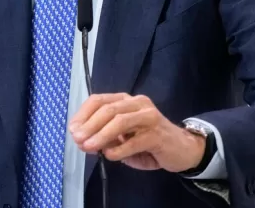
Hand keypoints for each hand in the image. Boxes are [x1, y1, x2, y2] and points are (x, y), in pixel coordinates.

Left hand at [69, 93, 204, 171]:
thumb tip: (83, 139)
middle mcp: (137, 103)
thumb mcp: (123, 138)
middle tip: (78, 139)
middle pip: (108, 109)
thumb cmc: (148, 142)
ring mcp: (149, 117)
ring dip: (101, 135)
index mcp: (126, 100)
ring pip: (120, 121)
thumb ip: (105, 135)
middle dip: (89, 125)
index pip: (99, 100)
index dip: (83, 114)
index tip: (72, 129)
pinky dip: (119, 149)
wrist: (182, 149)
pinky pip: (134, 141)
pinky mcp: (157, 134)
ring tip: (88, 147)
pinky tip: (109, 156)